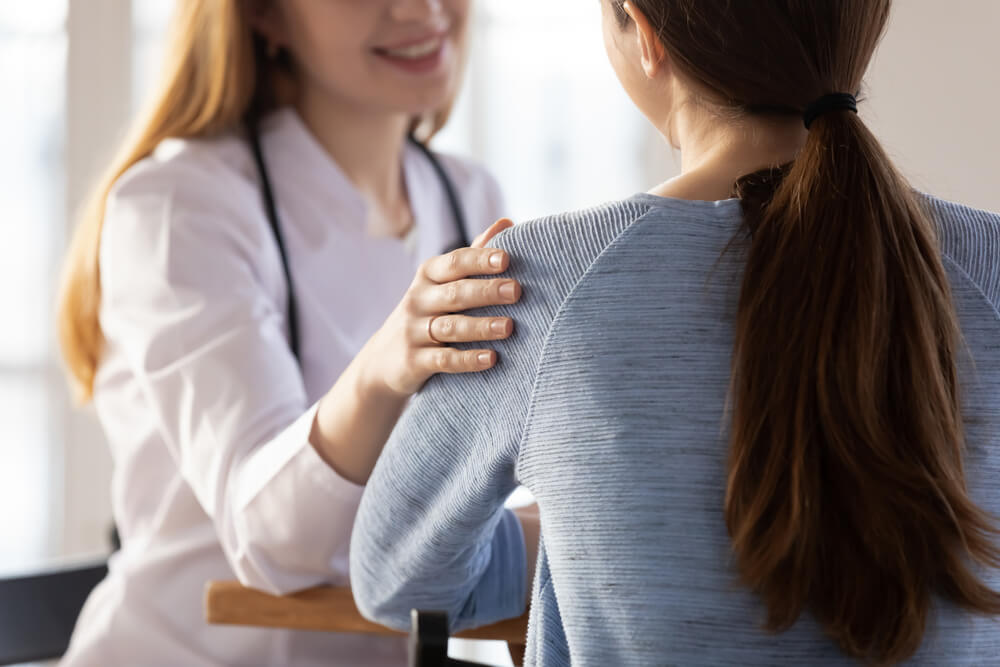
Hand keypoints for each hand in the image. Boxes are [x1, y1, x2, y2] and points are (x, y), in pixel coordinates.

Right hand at [359, 218, 520, 397]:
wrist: (382, 362)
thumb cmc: (426, 314)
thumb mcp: (441, 283)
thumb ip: (473, 256)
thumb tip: (507, 222)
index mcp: (428, 276)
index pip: (454, 262)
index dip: (479, 260)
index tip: (507, 259)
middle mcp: (419, 300)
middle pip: (455, 293)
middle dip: (486, 291)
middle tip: (516, 291)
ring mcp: (414, 331)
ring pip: (451, 327)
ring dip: (481, 326)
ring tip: (509, 326)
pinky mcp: (414, 362)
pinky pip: (444, 360)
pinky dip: (467, 360)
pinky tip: (491, 359)